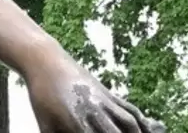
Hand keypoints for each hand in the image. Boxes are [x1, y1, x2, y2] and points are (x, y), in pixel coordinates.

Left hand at [26, 55, 164, 132]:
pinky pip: (129, 109)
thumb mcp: (44, 124)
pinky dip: (141, 122)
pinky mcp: (107, 92)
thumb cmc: (40, 97)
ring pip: (129, 123)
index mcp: (77, 122)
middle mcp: (95, 111)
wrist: (43, 61)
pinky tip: (146, 130)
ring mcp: (104, 100)